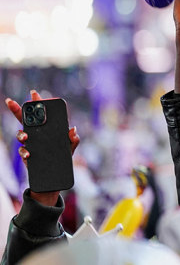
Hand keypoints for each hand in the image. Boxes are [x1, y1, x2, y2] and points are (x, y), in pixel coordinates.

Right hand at [5, 90, 79, 205]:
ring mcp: (31, 145)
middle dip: (18, 110)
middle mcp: (37, 136)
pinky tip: (28, 154)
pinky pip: (24, 152)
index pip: (42, 115)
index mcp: (48, 131)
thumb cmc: (63, 160)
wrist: (54, 180)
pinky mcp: (29, 157)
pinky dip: (25, 152)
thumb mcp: (71, 149)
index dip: (38, 104)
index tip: (33, 93)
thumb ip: (73, 140)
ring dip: (21, 133)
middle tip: (11, 101)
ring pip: (21, 135)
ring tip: (25, 136)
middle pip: (25, 121)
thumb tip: (73, 130)